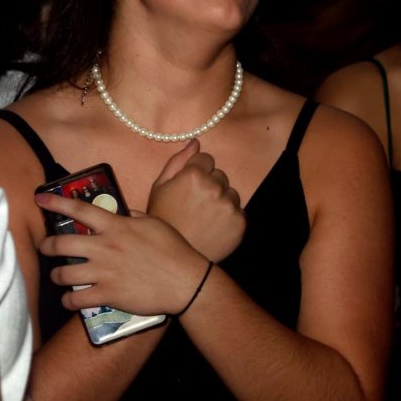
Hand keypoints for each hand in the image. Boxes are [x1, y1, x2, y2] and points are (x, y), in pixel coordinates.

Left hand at [36, 192, 210, 315]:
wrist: (186, 281)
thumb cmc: (173, 249)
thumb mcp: (152, 223)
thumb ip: (131, 217)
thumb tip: (119, 213)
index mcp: (115, 226)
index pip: (79, 210)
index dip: (56, 203)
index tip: (39, 200)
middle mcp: (105, 247)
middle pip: (62, 243)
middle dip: (47, 245)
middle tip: (44, 247)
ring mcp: (105, 272)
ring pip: (65, 273)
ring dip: (57, 275)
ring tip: (58, 276)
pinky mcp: (108, 295)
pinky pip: (77, 299)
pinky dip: (68, 301)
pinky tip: (69, 300)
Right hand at [145, 138, 244, 262]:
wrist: (172, 258)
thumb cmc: (162, 220)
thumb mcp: (160, 187)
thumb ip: (178, 161)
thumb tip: (195, 142)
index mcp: (193, 175)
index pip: (206, 158)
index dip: (196, 171)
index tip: (188, 185)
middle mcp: (215, 187)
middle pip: (219, 175)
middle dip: (210, 185)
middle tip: (194, 204)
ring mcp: (229, 205)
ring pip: (231, 192)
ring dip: (220, 200)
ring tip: (203, 217)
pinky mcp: (240, 222)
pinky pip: (238, 210)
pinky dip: (228, 217)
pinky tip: (212, 226)